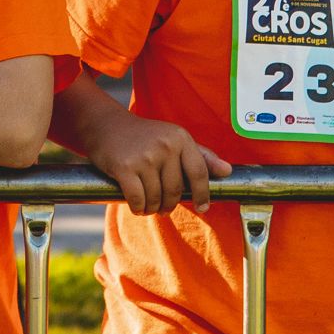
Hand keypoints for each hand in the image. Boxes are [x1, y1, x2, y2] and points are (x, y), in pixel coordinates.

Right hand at [83, 109, 231, 214]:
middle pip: (176, 190)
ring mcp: (144, 156)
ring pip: (156, 197)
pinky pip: (137, 199)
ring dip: (152, 208)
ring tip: (148, 206)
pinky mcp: (125, 167)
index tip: (202, 207)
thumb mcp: (174, 139)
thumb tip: (227, 171)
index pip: (199, 172)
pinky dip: (138, 208)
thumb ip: (201, 155)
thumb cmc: (144, 136)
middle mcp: (165, 145)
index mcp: (180, 138)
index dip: (203, 194)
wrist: (106, 126)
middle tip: (164, 208)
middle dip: (170, 204)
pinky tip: (137, 206)